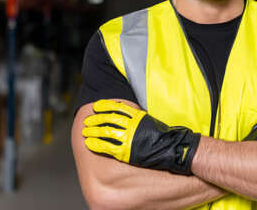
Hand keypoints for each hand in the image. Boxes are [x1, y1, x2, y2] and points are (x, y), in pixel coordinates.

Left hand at [82, 100, 200, 174]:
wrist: (170, 149)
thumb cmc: (162, 136)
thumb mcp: (149, 121)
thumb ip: (137, 118)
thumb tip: (126, 116)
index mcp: (137, 116)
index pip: (117, 107)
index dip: (105, 106)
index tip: (96, 106)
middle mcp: (132, 125)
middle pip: (109, 119)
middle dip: (96, 120)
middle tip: (87, 121)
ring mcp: (129, 138)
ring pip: (106, 132)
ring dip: (94, 131)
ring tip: (85, 132)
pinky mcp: (127, 151)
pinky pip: (108, 147)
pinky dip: (97, 144)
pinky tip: (89, 144)